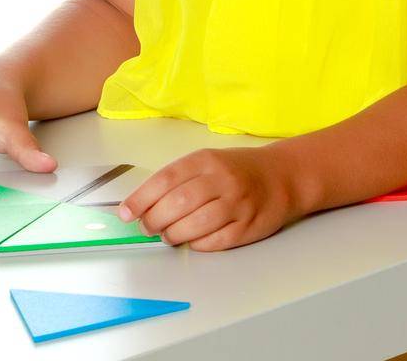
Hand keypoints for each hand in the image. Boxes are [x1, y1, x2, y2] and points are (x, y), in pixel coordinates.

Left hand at [117, 147, 302, 251]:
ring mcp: (237, 204)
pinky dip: (197, 244)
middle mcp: (221, 180)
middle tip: (146, 228)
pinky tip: (191, 241)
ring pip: (195, 225)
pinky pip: (215, 242)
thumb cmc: (236, 169)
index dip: (141, 198)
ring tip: (166, 236)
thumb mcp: (207, 162)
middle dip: (154, 219)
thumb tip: (143, 204)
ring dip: (173, 235)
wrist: (282, 176)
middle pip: (178, 203)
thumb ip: (179, 179)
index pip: (165, 179)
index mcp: (205, 160)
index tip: (125, 213)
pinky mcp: (248, 227)